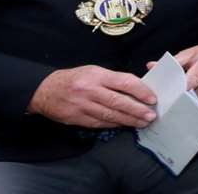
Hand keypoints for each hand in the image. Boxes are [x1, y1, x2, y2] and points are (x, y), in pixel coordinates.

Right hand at [28, 65, 158, 128]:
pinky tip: (123, 125)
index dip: (141, 91)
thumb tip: (136, 89)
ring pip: (110, 115)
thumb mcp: (94, 71)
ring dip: (128, 120)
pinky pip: (99, 122)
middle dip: (137, 110)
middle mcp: (90, 90)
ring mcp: (83, 105)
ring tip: (141, 123)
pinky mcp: (77, 118)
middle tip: (150, 116)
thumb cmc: (75, 78)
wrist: (45, 90)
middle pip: (119, 101)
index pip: (124, 82)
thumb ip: (113, 80)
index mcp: (97, 75)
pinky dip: (113, 124)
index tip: (152, 99)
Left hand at [167, 41, 197, 104]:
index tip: (166, 95)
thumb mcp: (193, 52)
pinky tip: (185, 103)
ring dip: (186, 103)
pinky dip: (194, 103)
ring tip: (173, 105)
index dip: (179, 89)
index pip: (192, 79)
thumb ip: (173, 62)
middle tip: (166, 102)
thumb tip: (152, 66)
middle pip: (196, 92)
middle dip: (180, 98)